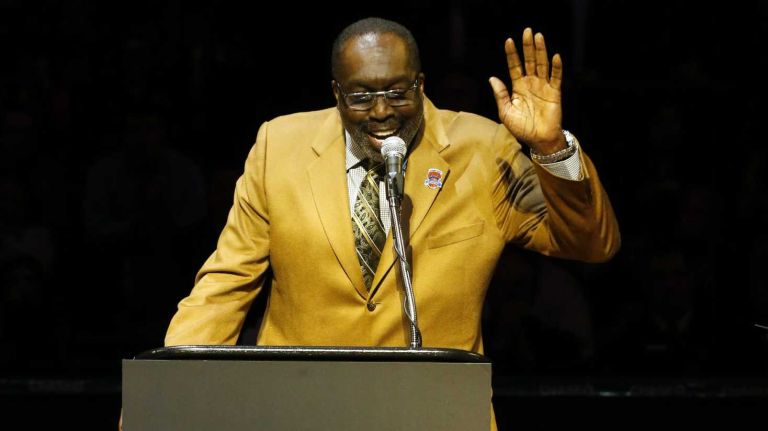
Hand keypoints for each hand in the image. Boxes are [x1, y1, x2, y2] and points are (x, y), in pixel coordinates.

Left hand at [489, 28, 565, 154]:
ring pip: (542, 65)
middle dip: (527, 47)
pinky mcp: (554, 93)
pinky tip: (555, 56)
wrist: (538, 140)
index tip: (508, 41)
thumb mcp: (506, 112)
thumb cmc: (521, 128)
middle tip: (527, 31)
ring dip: (541, 51)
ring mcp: (543, 87)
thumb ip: (500, 95)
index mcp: (518, 87)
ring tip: (538, 37)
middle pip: (529, 61)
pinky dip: (556, 67)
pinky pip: (555, 78)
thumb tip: (492, 78)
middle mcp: (531, 84)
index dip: (512, 54)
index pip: (514, 67)